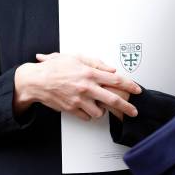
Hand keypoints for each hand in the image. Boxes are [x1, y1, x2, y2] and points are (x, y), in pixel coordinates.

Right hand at [14, 53, 140, 120]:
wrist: (37, 81)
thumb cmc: (55, 67)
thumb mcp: (77, 58)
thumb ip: (96, 63)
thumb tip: (111, 70)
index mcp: (90, 73)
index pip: (116, 80)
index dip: (130, 86)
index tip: (137, 90)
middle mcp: (86, 88)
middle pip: (113, 99)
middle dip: (126, 107)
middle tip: (134, 111)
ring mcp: (79, 100)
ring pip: (99, 112)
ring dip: (102, 110)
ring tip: (99, 104)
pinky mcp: (71, 109)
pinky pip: (86, 116)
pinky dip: (89, 114)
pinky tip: (87, 107)